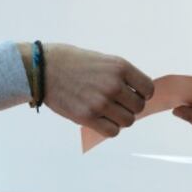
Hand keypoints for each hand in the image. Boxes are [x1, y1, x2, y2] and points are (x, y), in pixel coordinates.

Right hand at [19, 43, 153, 136]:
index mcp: (120, 67)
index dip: (143, 94)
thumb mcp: (102, 60)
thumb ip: (120, 76)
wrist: (44, 69)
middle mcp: (113, 85)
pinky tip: (102, 121)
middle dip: (131, 108)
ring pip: (127, 122)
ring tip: (109, 113)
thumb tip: (136, 94)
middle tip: (118, 105)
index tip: (133, 95)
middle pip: (138, 108)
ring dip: (121, 119)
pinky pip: (112, 132)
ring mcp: (100, 102)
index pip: (148, 89)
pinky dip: (110, 129)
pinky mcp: (87, 117)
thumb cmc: (72, 62)